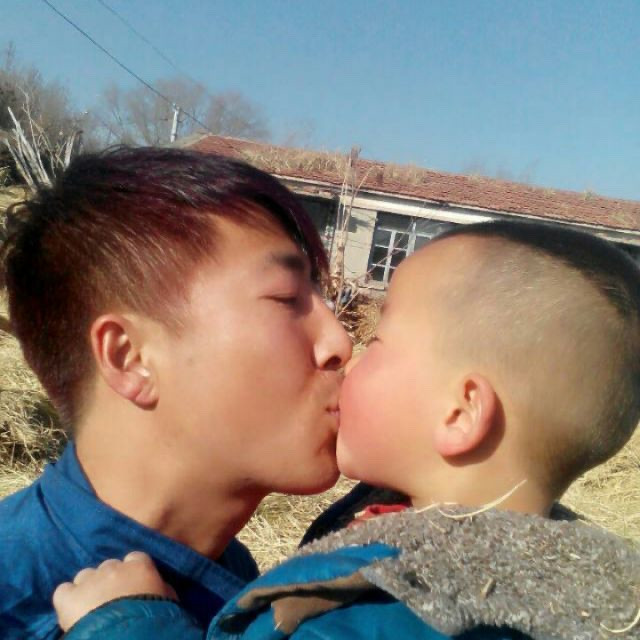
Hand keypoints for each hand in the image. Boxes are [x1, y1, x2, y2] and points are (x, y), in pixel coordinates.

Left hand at [53, 551, 176, 631]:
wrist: (129, 637)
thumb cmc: (156, 619)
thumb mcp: (169, 601)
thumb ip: (162, 587)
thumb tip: (160, 585)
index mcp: (139, 566)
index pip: (135, 558)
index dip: (132, 572)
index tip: (134, 586)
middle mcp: (113, 567)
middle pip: (108, 566)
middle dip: (109, 580)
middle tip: (113, 600)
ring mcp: (89, 581)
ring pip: (84, 576)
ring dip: (88, 588)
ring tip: (91, 608)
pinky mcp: (69, 598)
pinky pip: (63, 591)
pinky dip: (67, 599)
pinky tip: (72, 611)